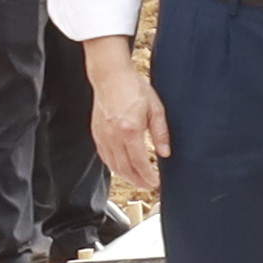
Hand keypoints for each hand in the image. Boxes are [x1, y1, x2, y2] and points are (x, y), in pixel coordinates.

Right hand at [90, 53, 167, 202]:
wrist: (110, 76)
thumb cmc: (133, 87)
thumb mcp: (155, 108)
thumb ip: (161, 133)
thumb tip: (165, 152)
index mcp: (130, 129)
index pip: (139, 162)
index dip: (148, 176)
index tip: (155, 182)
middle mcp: (114, 135)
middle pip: (125, 168)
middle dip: (138, 181)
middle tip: (148, 186)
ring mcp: (103, 135)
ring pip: (113, 165)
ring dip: (126, 176)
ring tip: (138, 180)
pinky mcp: (96, 133)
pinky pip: (104, 157)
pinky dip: (114, 167)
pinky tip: (122, 168)